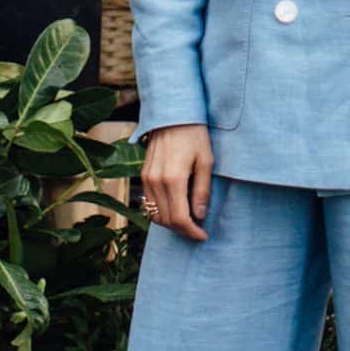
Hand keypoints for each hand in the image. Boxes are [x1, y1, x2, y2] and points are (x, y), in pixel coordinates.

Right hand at [140, 124, 212, 241]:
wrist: (173, 115)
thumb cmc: (194, 135)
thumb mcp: (206, 161)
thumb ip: (202, 190)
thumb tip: (200, 216)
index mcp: (174, 179)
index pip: (180, 218)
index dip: (192, 232)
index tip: (203, 236)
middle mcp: (156, 181)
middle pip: (166, 220)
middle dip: (183, 230)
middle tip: (198, 230)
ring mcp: (147, 179)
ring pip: (155, 214)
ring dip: (171, 223)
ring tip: (188, 221)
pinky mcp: (143, 175)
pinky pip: (149, 203)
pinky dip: (161, 212)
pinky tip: (175, 208)